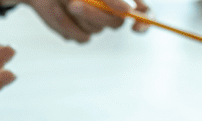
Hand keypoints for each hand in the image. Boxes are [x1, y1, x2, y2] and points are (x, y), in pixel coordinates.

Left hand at [26, 0, 149, 42]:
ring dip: (78, 14)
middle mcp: (112, 13)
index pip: (144, 13)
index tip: (136, 27)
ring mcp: (96, 25)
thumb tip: (128, 10)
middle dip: (95, 13)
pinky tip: (57, 9)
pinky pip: (80, 37)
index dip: (145, 21)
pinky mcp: (79, 34)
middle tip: (74, 2)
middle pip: (115, 23)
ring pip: (95, 30)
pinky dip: (66, 23)